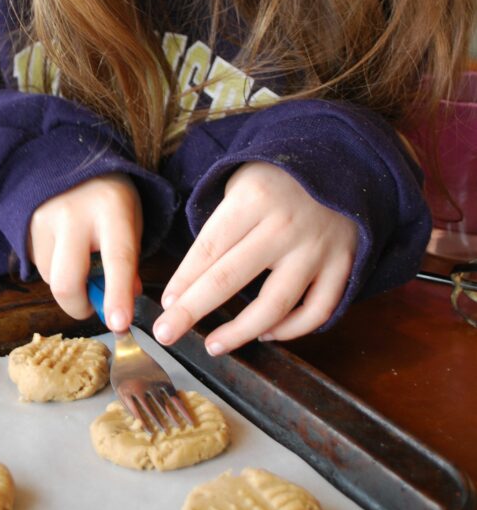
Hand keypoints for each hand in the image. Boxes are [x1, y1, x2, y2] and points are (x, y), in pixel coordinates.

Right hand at [28, 173, 142, 331]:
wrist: (67, 158)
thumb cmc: (108, 198)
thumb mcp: (130, 221)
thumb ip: (128, 263)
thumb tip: (117, 306)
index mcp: (112, 209)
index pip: (117, 259)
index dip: (117, 295)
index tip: (118, 324)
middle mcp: (74, 215)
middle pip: (66, 281)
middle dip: (78, 306)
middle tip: (92, 306)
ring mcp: (44, 221)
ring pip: (51, 279)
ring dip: (67, 283)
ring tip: (80, 257)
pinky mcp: (24, 227)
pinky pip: (38, 268)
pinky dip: (53, 269)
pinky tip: (63, 246)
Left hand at [153, 161, 357, 353]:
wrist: (344, 164)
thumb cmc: (279, 179)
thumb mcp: (243, 183)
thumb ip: (220, 226)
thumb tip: (188, 281)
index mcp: (254, 198)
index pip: (209, 248)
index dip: (183, 280)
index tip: (165, 303)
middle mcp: (285, 225)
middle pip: (229, 278)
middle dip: (191, 310)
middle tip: (166, 332)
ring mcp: (317, 248)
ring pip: (275, 304)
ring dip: (239, 331)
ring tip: (213, 345)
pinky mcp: (343, 265)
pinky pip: (317, 310)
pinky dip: (292, 330)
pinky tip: (266, 332)